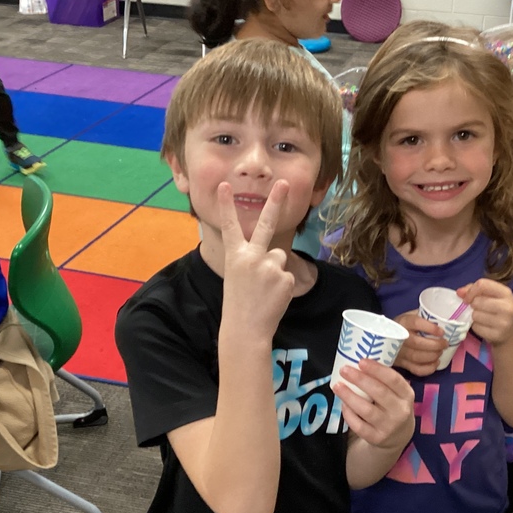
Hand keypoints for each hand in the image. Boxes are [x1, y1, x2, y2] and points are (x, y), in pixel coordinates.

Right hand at [218, 181, 293, 339]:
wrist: (246, 329)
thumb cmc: (239, 303)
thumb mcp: (237, 276)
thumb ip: (252, 260)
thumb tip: (275, 254)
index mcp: (235, 256)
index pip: (230, 226)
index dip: (226, 205)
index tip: (224, 185)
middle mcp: (252, 257)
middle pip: (266, 224)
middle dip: (275, 202)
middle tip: (285, 183)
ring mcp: (270, 266)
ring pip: (279, 257)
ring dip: (275, 270)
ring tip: (264, 289)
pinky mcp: (285, 277)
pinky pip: (287, 275)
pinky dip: (282, 285)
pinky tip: (272, 297)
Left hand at [335, 359, 414, 452]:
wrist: (399, 436)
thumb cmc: (393, 405)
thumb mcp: (397, 393)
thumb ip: (384, 379)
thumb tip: (359, 360)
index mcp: (407, 395)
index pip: (394, 380)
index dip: (377, 370)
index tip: (361, 361)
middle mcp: (401, 411)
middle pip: (379, 393)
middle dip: (360, 380)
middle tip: (344, 370)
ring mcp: (389, 426)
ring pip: (366, 410)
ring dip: (349, 396)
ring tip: (337, 386)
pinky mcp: (376, 438)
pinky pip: (358, 425)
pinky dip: (349, 414)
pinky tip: (343, 404)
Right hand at [392, 311, 446, 375]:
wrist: (385, 337)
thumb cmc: (405, 325)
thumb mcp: (412, 315)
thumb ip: (424, 316)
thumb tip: (444, 321)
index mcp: (403, 322)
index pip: (416, 323)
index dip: (431, 328)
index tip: (442, 332)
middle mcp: (399, 337)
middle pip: (417, 343)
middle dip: (435, 345)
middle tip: (444, 344)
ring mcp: (399, 352)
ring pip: (417, 357)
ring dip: (433, 356)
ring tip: (440, 352)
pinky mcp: (402, 364)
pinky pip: (416, 370)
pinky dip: (429, 368)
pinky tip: (435, 362)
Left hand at [457, 279, 512, 346]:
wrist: (511, 330)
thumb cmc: (497, 308)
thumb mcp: (490, 295)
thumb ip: (474, 290)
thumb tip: (459, 292)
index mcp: (506, 292)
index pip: (482, 285)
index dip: (470, 291)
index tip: (467, 298)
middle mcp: (507, 307)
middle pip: (477, 301)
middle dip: (473, 305)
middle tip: (478, 309)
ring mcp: (503, 322)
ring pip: (475, 315)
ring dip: (474, 316)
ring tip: (482, 318)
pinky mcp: (497, 335)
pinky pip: (476, 328)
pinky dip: (476, 327)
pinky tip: (484, 326)